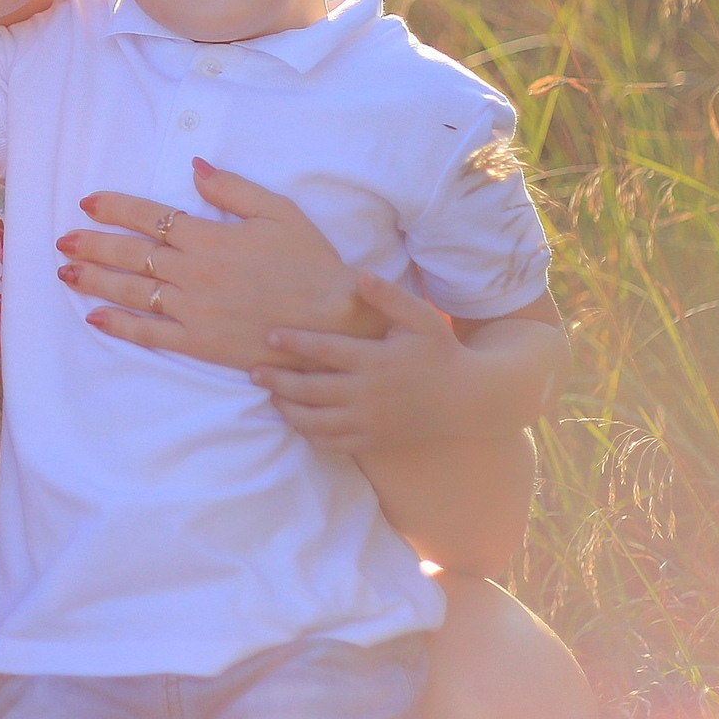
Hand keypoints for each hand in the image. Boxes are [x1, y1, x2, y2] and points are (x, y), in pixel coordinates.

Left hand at [54, 159, 382, 369]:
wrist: (332, 320)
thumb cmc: (310, 263)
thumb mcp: (277, 211)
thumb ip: (232, 189)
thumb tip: (195, 167)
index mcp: (209, 236)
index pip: (150, 216)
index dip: (115, 208)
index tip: (88, 203)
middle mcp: (193, 272)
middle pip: (131, 254)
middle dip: (92, 244)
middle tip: (63, 239)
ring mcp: (193, 310)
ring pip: (132, 292)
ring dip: (94, 281)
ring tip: (66, 272)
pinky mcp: (199, 343)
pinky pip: (150, 334)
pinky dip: (120, 326)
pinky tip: (95, 318)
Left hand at [255, 270, 481, 454]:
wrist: (466, 400)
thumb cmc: (439, 352)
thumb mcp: (421, 318)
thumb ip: (389, 297)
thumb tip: (359, 276)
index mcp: (376, 360)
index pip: (325, 351)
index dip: (295, 343)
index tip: (270, 336)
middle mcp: (368, 394)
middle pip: (311, 390)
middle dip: (278, 381)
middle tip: (253, 372)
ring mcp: (369, 421)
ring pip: (316, 422)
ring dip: (288, 410)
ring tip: (271, 396)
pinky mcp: (372, 441)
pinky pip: (331, 443)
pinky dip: (309, 434)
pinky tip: (297, 420)